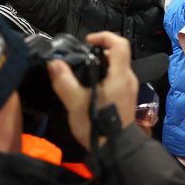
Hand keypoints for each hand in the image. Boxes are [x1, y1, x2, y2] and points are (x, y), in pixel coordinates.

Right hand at [47, 32, 137, 150]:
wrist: (115, 148)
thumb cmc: (97, 124)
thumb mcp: (75, 103)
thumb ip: (64, 81)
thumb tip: (54, 63)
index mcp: (120, 75)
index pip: (120, 44)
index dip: (104, 36)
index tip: (88, 41)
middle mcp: (129, 78)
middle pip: (118, 54)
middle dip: (99, 50)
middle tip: (80, 56)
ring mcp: (130, 88)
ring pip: (117, 66)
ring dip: (101, 63)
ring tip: (81, 70)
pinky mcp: (127, 97)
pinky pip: (117, 77)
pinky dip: (104, 74)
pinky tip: (88, 85)